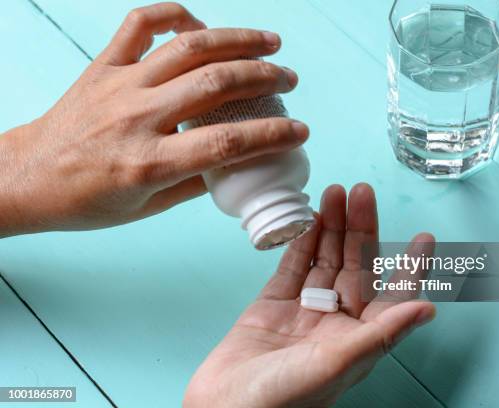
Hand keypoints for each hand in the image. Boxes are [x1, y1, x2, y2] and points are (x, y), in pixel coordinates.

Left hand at [0, 2, 306, 236]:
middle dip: (263, 76)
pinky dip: (174, 14)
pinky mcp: (103, 66)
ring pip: (187, 48)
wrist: (28, 177)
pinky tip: (201, 23)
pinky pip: (139, 25)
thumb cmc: (88, 200)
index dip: (271, 135)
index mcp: (149, 163)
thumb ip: (194, 182)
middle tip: (289, 78)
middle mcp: (137, 118)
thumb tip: (233, 163)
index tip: (300, 130)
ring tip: (268, 43)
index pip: (226, 143)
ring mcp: (119, 85)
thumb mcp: (147, 207)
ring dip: (236, 40)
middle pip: (214, 84)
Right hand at [184, 184, 435, 407]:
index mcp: (358, 341)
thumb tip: (428, 309)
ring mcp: (303, 312)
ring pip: (324, 260)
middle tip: (362, 192)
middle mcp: (335, 324)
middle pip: (356, 267)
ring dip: (331, 227)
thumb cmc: (283, 399)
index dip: (409, 266)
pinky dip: (301, 241)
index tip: (423, 236)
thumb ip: (381, 333)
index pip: (392, 296)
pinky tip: (310, 218)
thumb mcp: (338, 363)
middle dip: (360, 229)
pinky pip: (292, 266)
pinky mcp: (272, 305)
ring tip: (335, 192)